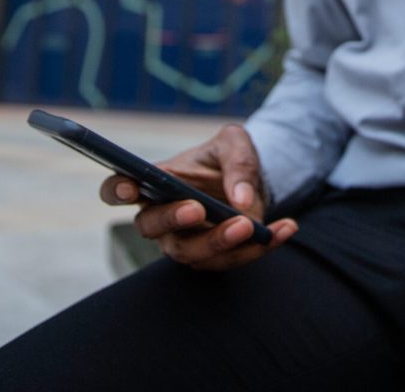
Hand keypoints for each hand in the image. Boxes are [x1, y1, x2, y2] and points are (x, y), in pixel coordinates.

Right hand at [100, 124, 297, 270]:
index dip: (118, 190)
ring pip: (191, 253)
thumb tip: (240, 199)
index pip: (120, 188)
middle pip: (153, 227)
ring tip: (252, 225)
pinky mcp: (213, 257)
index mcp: (157, 180)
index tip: (130, 188)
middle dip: (173, 220)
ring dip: (221, 243)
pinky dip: (260, 248)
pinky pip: (230, 261)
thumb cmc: (230, 157)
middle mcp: (163, 216)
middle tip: (198, 208)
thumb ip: (238, 161)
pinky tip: (285, 229)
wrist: (253, 179)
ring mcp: (185, 241)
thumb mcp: (237, 143)